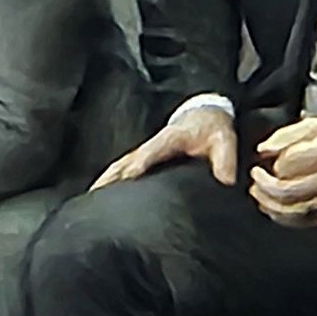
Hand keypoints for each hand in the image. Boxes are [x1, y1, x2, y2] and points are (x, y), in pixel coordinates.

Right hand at [93, 101, 237, 188]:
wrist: (205, 116)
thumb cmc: (214, 131)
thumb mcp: (226, 141)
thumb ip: (225, 162)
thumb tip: (225, 184)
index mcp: (172, 138)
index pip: (153, 150)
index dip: (142, 163)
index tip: (130, 176)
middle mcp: (152, 146)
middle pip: (127, 161)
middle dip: (112, 176)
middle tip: (98, 194)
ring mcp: (145, 153)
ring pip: (120, 167)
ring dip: (106, 180)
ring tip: (91, 198)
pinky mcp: (144, 160)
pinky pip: (122, 170)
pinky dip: (109, 180)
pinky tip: (100, 193)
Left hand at [252, 114, 316, 226]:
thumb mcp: (313, 124)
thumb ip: (284, 136)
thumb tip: (262, 149)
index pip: (286, 167)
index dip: (268, 168)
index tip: (260, 165)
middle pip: (289, 192)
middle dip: (265, 190)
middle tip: (255, 182)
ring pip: (298, 211)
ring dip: (273, 207)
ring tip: (260, 197)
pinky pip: (311, 220)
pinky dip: (289, 220)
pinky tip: (277, 212)